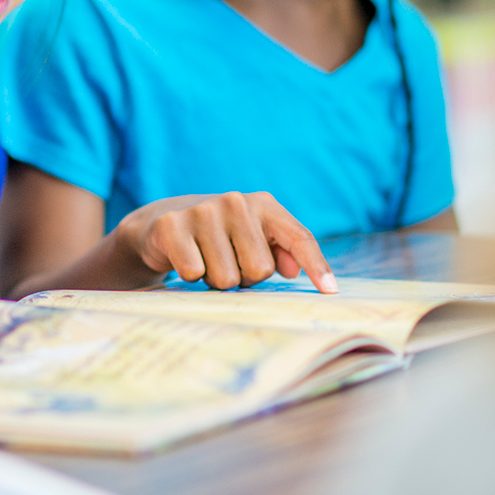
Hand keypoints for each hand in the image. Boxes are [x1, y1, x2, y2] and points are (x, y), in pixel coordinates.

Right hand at [112, 191, 335, 292]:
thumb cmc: (222, 237)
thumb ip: (280, 251)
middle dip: (244, 278)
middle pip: (260, 270)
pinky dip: (190, 276)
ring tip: (207, 261)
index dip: (316, 265)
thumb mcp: (253, 239)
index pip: (298, 237)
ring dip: (216, 280)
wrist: (165, 223)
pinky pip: (194, 273)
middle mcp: (236, 202)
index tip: (330, 291)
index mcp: (264, 205)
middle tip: (228, 263)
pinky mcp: (172, 225)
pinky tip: (185, 259)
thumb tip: (293, 270)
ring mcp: (203, 211)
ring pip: (226, 278)